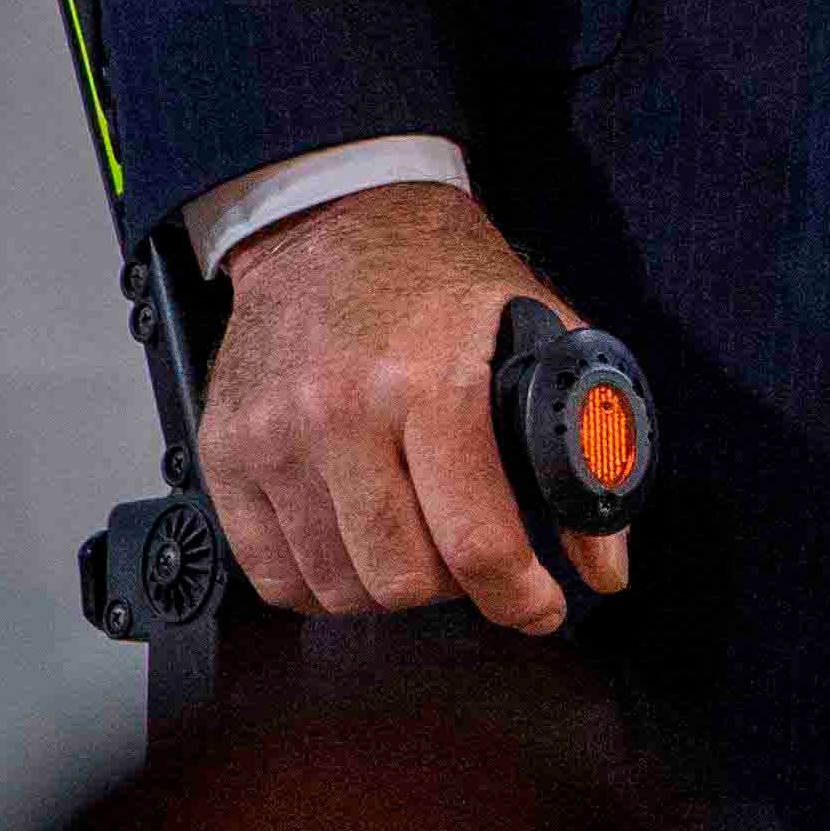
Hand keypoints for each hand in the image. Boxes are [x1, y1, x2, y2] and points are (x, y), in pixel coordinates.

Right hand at [192, 181, 626, 631]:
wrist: (336, 220)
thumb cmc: (445, 277)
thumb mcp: (545, 335)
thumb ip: (589, 446)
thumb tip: (605, 562)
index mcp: (433, 382)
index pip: (476, 541)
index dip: (518, 598)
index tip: (539, 610)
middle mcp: (342, 414)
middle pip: (400, 578)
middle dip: (455, 589)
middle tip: (474, 562)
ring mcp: (273, 437)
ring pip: (336, 586)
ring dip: (388, 588)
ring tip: (418, 547)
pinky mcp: (224, 452)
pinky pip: (270, 573)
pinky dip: (320, 583)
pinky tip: (356, 548)